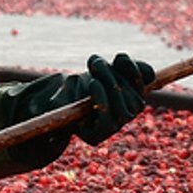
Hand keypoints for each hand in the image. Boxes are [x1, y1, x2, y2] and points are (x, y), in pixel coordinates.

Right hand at [2, 53, 154, 165]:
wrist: (82, 87)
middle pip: (124, 104)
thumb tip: (47, 106)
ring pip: (134, 89)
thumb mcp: (57, 102)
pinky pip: (146, 78)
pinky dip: (136, 67)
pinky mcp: (139, 89)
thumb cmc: (66, 98)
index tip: (93, 83)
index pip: (109, 122)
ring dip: (115, 70)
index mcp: (97, 133)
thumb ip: (56, 106)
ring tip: (95, 61)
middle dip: (109, 79)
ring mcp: (131, 107)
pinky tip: (120, 59)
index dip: (104, 102)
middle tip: (94, 63)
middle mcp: (118, 123)